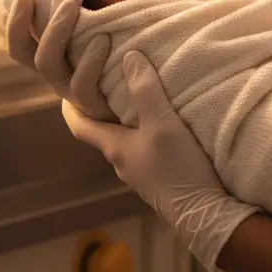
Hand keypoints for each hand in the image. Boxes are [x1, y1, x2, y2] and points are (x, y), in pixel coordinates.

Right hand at [6, 0, 113, 121]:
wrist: (148, 101)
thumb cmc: (125, 56)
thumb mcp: (105, 30)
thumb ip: (92, 8)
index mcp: (55, 58)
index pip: (20, 45)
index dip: (14, 24)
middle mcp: (59, 76)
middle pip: (27, 54)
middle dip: (30, 22)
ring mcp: (74, 92)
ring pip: (49, 67)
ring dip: (58, 33)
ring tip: (74, 8)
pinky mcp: (96, 105)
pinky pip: (83, 87)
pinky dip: (90, 60)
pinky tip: (105, 39)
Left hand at [62, 52, 258, 271]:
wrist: (207, 216)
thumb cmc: (178, 170)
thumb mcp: (161, 123)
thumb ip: (145, 90)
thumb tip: (129, 56)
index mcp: (114, 148)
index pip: (78, 125)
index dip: (68, 106)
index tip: (64, 86)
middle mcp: (122, 162)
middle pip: (103, 130)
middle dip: (102, 106)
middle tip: (107, 79)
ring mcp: (142, 172)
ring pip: (127, 139)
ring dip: (127, 119)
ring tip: (138, 95)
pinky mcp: (161, 178)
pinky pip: (146, 149)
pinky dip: (147, 132)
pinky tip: (164, 123)